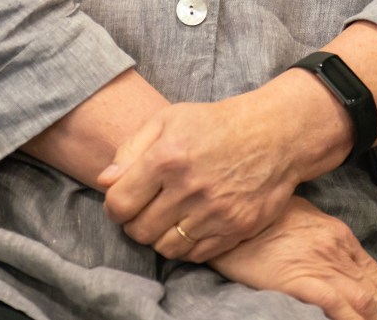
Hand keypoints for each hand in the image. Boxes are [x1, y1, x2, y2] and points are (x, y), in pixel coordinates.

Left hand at [97, 96, 301, 259]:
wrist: (272, 136)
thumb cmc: (213, 124)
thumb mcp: (167, 120)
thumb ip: (130, 150)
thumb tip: (104, 182)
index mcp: (166, 157)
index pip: (120, 203)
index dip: (114, 207)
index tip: (121, 201)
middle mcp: (189, 188)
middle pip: (140, 231)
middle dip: (134, 223)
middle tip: (142, 211)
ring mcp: (214, 213)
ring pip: (166, 248)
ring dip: (159, 237)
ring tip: (164, 219)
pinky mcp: (235, 229)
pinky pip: (195, 255)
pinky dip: (185, 246)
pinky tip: (187, 226)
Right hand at [209, 196, 376, 319]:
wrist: (226, 213)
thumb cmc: (253, 218)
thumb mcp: (292, 214)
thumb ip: (316, 234)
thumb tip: (322, 250)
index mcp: (336, 233)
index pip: (375, 275)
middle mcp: (337, 247)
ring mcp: (324, 264)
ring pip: (368, 303)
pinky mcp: (307, 281)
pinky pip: (343, 309)